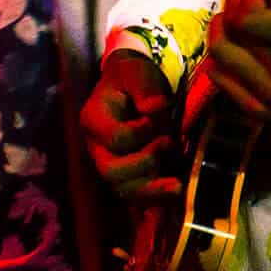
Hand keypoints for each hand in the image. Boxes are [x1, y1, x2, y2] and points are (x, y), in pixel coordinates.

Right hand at [80, 49, 177, 199]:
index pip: (115, 138)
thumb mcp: (137, 73)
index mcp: (93, 120)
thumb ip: (144, 88)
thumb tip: (156, 108)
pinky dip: (156, 197)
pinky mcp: (128, 174)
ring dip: (152, 189)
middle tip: (168, 143)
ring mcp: (110, 164)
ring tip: (177, 183)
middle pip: (111, 172)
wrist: (132, 86)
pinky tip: (175, 192)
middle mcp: (97, 147)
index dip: (140, 132)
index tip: (157, 117)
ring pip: (123, 190)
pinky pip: (137, 196)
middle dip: (144, 164)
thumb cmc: (133, 78)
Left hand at [208, 0, 270, 135]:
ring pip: (222, 54)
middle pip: (235, 33)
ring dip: (223, 29)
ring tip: (241, 22)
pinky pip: (220, 76)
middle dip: (236, 8)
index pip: (257, 19)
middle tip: (250, 2)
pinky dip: (222, 56)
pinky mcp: (260, 112)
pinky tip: (239, 45)